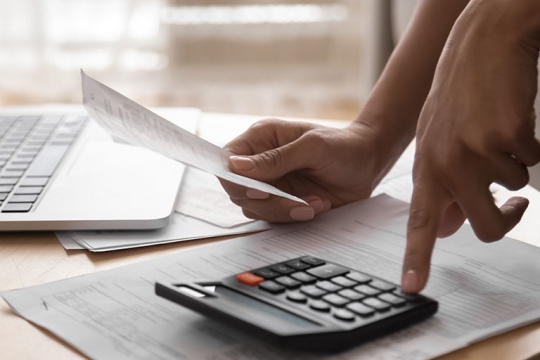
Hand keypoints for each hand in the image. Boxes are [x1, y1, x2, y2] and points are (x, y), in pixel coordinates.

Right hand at [220, 118, 396, 222]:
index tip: (258, 191)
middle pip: (237, 190)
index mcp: (261, 139)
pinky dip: (295, 216)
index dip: (234, 180)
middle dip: (267, 202)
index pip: (227, 161)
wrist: (368, 164)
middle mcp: (260, 163)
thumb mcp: (312, 147)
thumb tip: (236, 167)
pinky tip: (317, 205)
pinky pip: (274, 218)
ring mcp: (271, 184)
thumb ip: (275, 159)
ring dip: (284, 211)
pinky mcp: (283, 202)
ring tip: (314, 202)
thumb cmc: (342, 146)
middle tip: (294, 202)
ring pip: (254, 209)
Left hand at [401, 2, 539, 292]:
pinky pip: (535, 162)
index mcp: (427, 168)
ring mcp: (476, 150)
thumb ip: (443, 186)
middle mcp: (446, 164)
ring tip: (497, 131)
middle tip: (516, 202)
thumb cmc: (460, 98)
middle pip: (486, 227)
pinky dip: (531, 145)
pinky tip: (512, 118)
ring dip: (515, 166)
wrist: (481, 44)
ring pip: (516, 189)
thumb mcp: (439, 142)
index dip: (417, 257)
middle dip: (507, 219)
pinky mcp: (508, 135)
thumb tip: (451, 228)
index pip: (420, 222)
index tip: (412, 287)